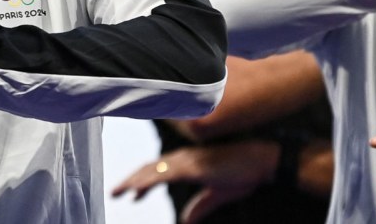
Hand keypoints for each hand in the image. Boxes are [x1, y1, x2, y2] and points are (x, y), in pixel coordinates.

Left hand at [111, 141, 277, 223]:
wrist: (261, 161)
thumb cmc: (243, 173)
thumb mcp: (217, 194)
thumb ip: (200, 206)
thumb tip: (186, 220)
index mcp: (189, 162)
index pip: (159, 169)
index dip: (143, 180)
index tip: (132, 194)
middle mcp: (184, 158)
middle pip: (149, 167)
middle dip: (131, 179)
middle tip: (115, 192)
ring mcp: (187, 161)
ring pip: (152, 170)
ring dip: (134, 180)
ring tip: (119, 191)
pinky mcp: (192, 167)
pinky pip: (164, 174)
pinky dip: (149, 181)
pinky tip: (138, 189)